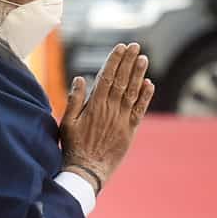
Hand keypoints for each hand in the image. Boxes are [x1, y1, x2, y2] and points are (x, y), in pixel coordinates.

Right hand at [59, 44, 153, 190]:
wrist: (87, 171)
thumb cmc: (73, 147)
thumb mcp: (67, 122)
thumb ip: (74, 100)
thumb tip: (80, 78)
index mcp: (94, 106)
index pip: (106, 77)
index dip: (114, 61)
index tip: (120, 47)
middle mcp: (110, 110)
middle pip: (121, 80)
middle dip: (128, 61)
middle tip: (135, 46)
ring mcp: (122, 120)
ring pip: (132, 92)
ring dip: (138, 74)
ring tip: (143, 58)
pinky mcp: (129, 131)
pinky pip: (139, 110)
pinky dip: (145, 97)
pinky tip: (149, 84)